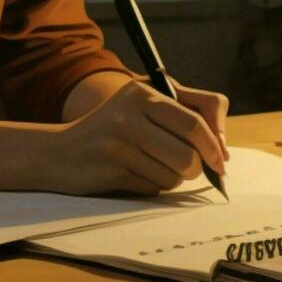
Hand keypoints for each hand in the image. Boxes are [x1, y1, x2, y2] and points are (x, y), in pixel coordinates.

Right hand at [45, 79, 227, 195]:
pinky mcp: (113, 170)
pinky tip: (134, 175)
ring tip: (154, 168)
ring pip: (173, 175)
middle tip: (189, 169)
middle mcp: (129, 115)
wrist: (59, 152)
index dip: (214, 145)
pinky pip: (154, 187)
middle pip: (188, 154)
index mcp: (141, 94)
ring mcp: (120, 143)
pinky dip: (152, 186)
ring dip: (172, 179)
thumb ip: (182, 116)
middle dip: (194, 168)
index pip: (193, 122)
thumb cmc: (110, 130)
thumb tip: (221, 151)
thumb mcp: (139, 108)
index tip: (220, 161)